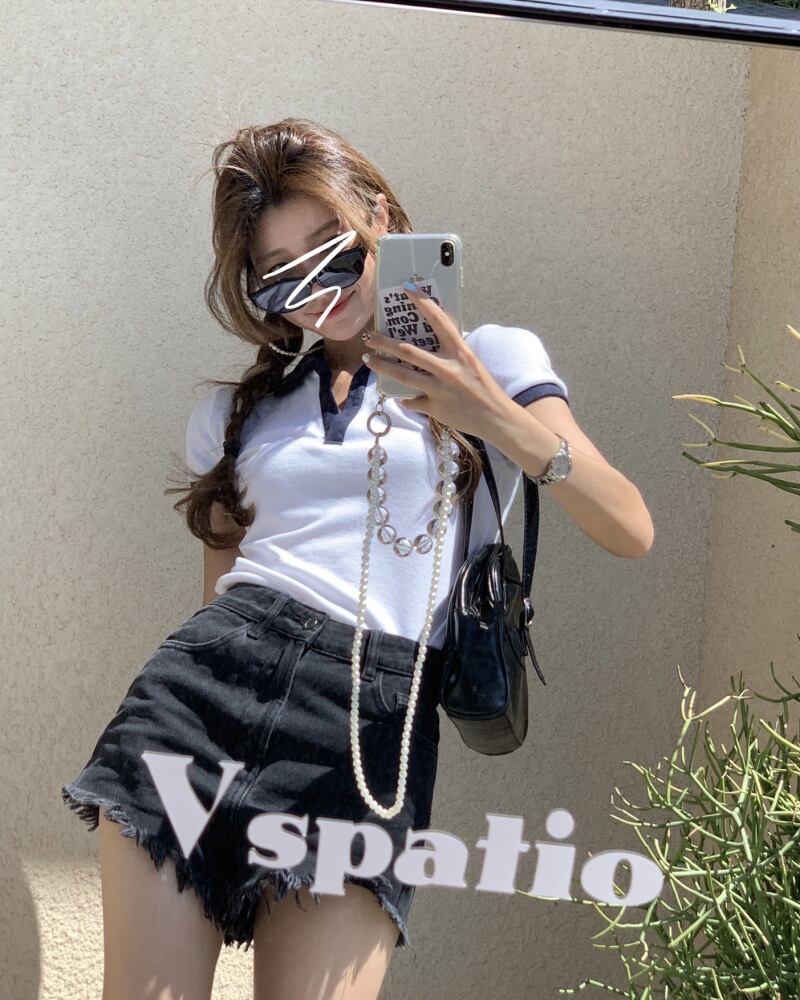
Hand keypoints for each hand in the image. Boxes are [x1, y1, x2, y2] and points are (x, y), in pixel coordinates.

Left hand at [362, 283, 510, 439]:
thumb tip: (428, 343)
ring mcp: (439, 389)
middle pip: (408, 351)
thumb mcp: (471, 363)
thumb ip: (451, 353)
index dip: (422, 302)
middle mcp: (448, 368)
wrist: (496, 419)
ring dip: (382, 366)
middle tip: (370, 337)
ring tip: (369, 360)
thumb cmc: (485, 388)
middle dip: (384, 343)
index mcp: (461, 352)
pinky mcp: (434, 407)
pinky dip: (406, 398)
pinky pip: (412, 400)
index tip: (407, 288)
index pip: (439, 320)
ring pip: (402, 375)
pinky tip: (401, 396)